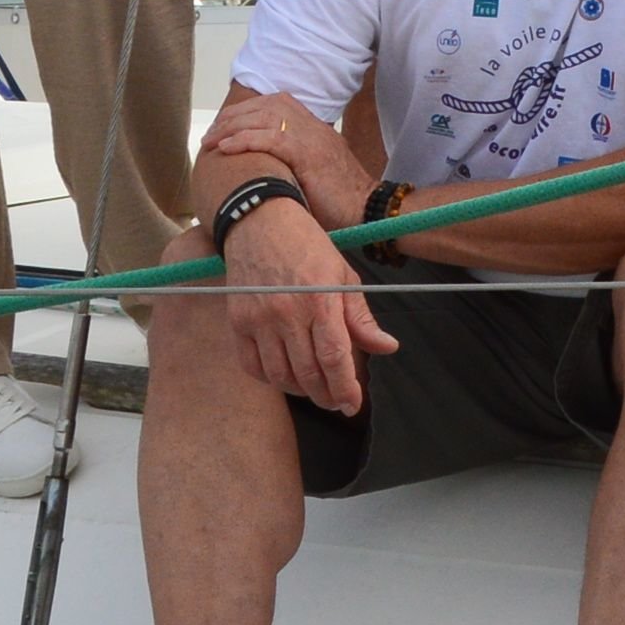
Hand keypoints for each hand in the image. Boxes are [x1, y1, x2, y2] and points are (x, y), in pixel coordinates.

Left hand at [197, 97, 369, 216]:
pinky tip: (226, 149)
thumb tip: (263, 170)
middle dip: (232, 117)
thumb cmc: (339, 200)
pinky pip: (271, 138)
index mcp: (314, 127)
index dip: (245, 111)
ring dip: (232, 127)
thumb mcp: (314, 172)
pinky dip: (245, 140)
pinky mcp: (309, 154)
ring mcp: (312, 138)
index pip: (274, 103)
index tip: (223, 126)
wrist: (368, 210)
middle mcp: (312, 126)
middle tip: (210, 134)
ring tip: (211, 141)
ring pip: (264, 117)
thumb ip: (293, 162)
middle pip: (265, 105)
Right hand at [220, 190, 394, 417]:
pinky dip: (270, 378)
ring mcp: (258, 319)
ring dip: (300, 390)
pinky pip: (252, 366)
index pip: (334, 358)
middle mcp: (286, 313)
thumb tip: (387, 348)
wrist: (259, 221)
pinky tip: (285, 376)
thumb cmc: (307, 245)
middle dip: (326, 395)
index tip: (353, 404)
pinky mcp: (237, 322)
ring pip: (280, 375)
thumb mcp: (343, 275)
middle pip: (308, 373)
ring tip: (315, 389)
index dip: (345, 388)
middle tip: (337, 401)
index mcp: (319, 300)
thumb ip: (361, 318)